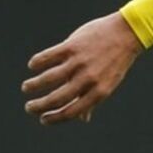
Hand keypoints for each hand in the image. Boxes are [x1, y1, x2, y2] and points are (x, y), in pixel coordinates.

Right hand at [22, 11, 142, 124]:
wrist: (126, 33)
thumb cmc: (115, 61)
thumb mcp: (108, 83)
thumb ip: (93, 100)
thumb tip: (82, 119)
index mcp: (99, 92)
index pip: (72, 111)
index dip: (54, 118)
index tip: (43, 119)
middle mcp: (89, 79)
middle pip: (57, 98)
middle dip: (39, 106)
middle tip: (29, 108)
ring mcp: (80, 62)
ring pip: (48, 78)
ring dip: (33, 85)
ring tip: (26, 88)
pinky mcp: (72, 46)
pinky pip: (48, 57)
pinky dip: (37, 63)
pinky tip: (32, 66)